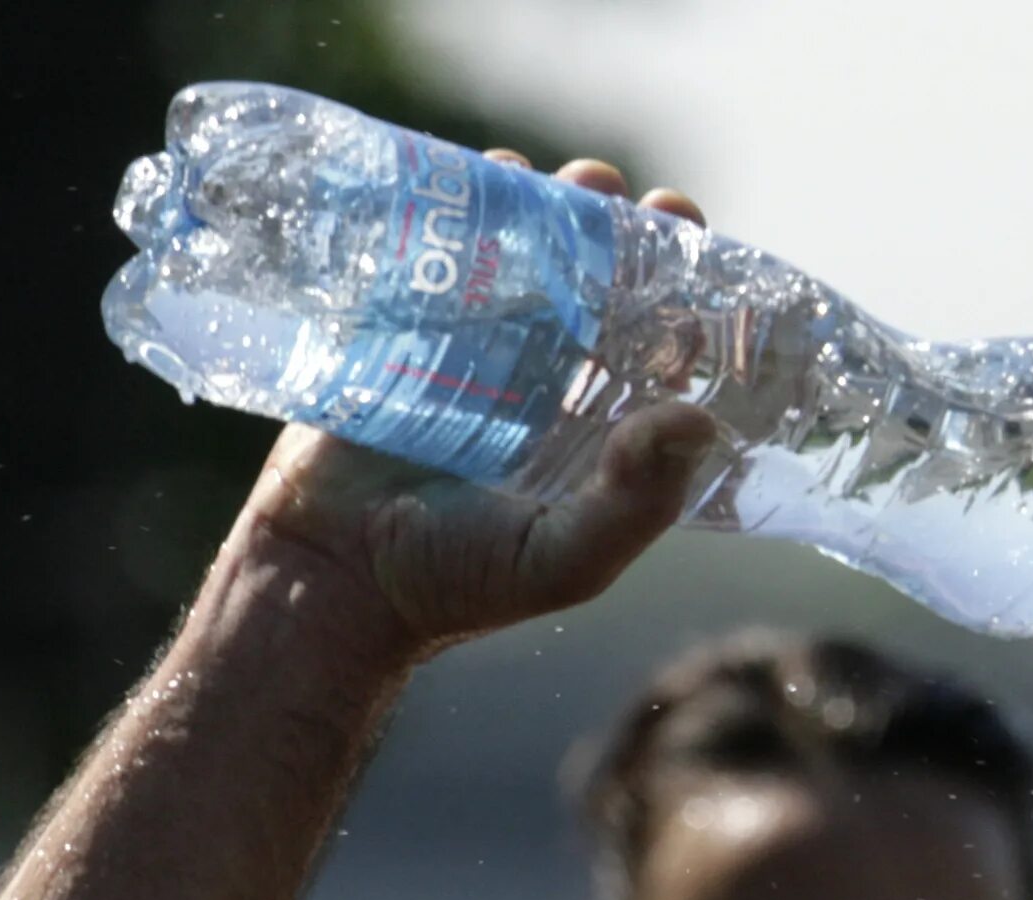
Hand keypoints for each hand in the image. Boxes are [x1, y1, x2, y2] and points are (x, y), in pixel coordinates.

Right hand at [229, 157, 717, 660]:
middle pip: (592, 278)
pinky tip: (471, 188)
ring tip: (540, 182)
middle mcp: (544, 378)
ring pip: (518, 254)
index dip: (680, 284)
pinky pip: (433, 256)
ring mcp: (471, 349)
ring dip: (536, 206)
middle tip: (609, 193)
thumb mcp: (565, 558)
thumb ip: (638, 501)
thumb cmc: (456, 583)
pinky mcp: (399, 332)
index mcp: (596, 424)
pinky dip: (453, 215)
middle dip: (608, 225)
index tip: (685, 234)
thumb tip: (700, 420)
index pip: (656, 338)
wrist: (332, 579)